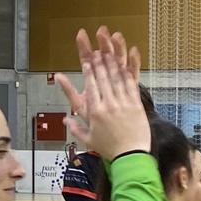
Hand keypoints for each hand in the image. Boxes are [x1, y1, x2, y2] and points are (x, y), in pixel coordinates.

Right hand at [57, 27, 149, 160]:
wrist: (130, 157)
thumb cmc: (109, 149)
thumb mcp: (88, 139)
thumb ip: (75, 127)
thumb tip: (65, 119)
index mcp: (95, 112)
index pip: (90, 84)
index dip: (88, 68)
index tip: (86, 56)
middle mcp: (108, 104)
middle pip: (102, 76)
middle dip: (98, 57)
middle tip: (96, 43)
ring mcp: (123, 102)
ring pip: (116, 76)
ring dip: (113, 59)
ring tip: (109, 45)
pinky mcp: (136, 103)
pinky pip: (132, 82)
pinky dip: (130, 68)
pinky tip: (129, 56)